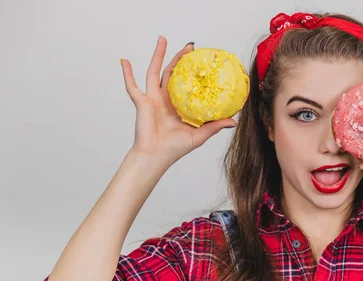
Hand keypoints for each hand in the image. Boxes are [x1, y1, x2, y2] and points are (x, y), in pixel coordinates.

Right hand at [120, 36, 235, 166]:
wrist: (156, 156)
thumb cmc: (175, 148)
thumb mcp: (199, 135)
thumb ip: (214, 126)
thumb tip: (234, 121)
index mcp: (179, 105)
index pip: (188, 84)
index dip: (194, 72)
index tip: (203, 61)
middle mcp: (166, 99)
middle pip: (172, 72)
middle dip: (180, 58)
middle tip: (190, 46)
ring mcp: (153, 99)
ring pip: (154, 71)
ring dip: (158, 55)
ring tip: (162, 39)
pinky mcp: (141, 102)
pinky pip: (132, 85)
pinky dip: (127, 73)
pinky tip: (124, 61)